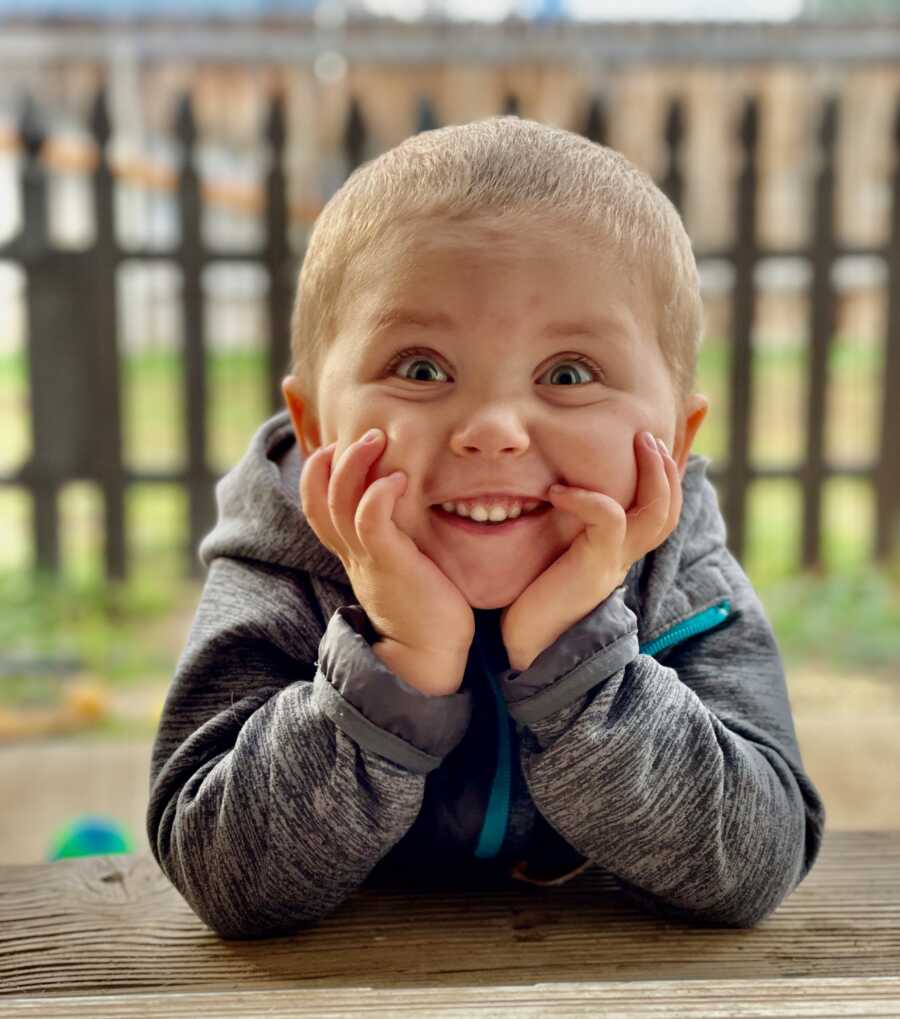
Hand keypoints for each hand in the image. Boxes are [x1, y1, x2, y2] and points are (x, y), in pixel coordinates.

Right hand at [300, 429, 474, 692]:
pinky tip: (397, 477)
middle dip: (329, 459)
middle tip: (363, 431)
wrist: (429, 658)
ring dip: (353, 465)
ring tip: (376, 437)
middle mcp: (352, 553)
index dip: (316, 472)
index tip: (334, 444)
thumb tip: (412, 509)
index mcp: (352, 552)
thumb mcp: (404, 565)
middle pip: (317, 498)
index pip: (316, 505)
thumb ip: (399, 539)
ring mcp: (367, 559)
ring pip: (339, 503)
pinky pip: (370, 522)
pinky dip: (378, 494)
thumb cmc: (426, 610)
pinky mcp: (390, 565)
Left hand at [500, 431, 682, 670]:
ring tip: (638, 441)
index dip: (678, 459)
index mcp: (623, 543)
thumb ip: (565, 512)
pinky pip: (609, 521)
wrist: (528, 645)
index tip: (694, 416)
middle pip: (672, 505)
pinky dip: (589, 498)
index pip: (662, 499)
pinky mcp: (595, 567)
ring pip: (658, 512)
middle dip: (670, 462)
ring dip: (653, 473)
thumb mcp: (555, 540)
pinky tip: (559, 490)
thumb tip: (554, 473)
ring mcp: (616, 560)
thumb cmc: (534, 590)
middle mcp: (628, 551)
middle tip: (650, 432)